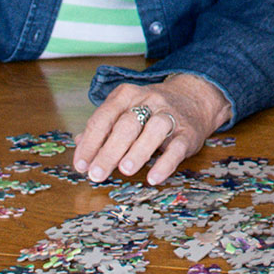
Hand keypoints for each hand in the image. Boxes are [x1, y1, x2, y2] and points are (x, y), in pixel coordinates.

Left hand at [74, 74, 229, 184]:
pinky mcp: (188, 133)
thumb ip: (103, 128)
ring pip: (154, 130)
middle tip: (96, 174)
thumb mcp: (125, 111)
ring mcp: (170, 115)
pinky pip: (177, 147)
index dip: (90, 142)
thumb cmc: (151, 110)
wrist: (194, 98)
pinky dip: (165, 163)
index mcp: (126, 96)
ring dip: (138, 151)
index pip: (103, 117)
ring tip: (125, 170)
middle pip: (126, 124)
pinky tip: (153, 177)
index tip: (81, 165)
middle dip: (109, 151)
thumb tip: (79, 145)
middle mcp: (148, 101)